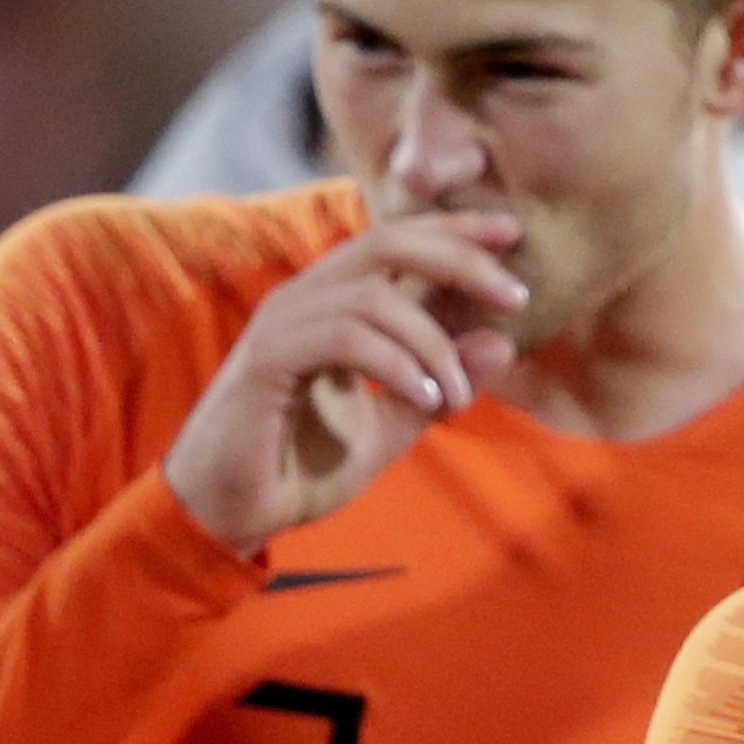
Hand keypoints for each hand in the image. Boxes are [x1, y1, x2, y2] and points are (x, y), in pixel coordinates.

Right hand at [159, 212, 526, 552]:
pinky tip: (423, 398)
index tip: (512, 232)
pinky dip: (394, 363)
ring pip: (374, 293)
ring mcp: (283, 323)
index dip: (455, 230)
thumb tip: (503, 342)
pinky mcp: (269, 358)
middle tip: (514, 294)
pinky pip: (345, 336)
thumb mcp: (389, 427)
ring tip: (454, 395)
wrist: (229, 514)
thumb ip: (438, 386)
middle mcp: (305, 299)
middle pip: (388, 242)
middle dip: (459, 258)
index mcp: (332, 304)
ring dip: (431, 341)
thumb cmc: (297, 469)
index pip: (398, 243)